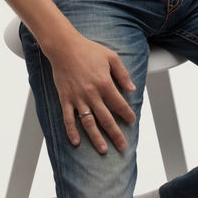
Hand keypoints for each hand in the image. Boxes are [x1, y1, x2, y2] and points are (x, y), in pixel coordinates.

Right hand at [46, 31, 136, 154]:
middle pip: (106, 119)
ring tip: (103, 150)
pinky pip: (68, 118)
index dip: (127, 114)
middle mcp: (91, 94)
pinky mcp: (65, 99)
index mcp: (104, 83)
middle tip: (122, 146)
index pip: (119, 104)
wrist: (64, 47)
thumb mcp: (111, 57)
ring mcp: (77, 98)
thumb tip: (132, 88)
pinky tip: (76, 142)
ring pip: (88, 123)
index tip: (132, 121)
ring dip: (96, 138)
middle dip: (115, 134)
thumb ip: (122, 74)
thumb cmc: (88, 50)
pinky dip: (71, 131)